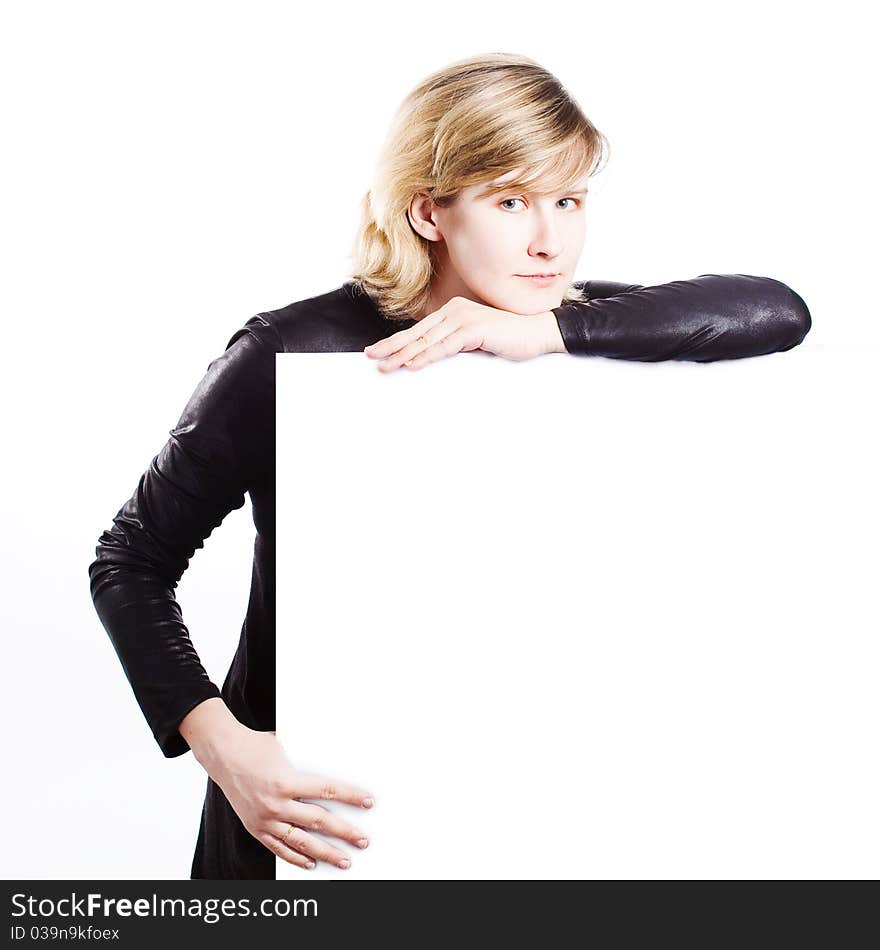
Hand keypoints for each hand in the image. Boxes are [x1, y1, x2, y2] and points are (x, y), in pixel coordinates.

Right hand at [198, 725, 374, 870]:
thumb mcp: (286, 746)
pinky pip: (279, 848)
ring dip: (325, 852)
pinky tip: (311, 863)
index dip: (350, 797)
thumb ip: (307, 760)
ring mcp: (264, 819)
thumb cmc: (256, 746)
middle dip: (344, 832)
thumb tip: (333, 760)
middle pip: (319, 822)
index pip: (327, 791)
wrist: (222, 754)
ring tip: (344, 860)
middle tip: (363, 840)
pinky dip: (296, 857)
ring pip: (301, 842)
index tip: (368, 802)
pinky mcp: (255, 828)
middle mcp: (275, 804)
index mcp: (286, 781)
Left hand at [363, 296, 564, 371]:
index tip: (378, 351)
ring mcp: (464, 318)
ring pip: (427, 340)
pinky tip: (412, 364)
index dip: (397, 341)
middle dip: (392, 346)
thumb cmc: (508, 339)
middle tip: (371, 356)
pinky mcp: (474, 329)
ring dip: (404, 354)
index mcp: (452, 311)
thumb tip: (431, 358)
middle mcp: (454, 310)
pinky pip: (444, 345)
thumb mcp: (474, 342)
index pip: (419, 329)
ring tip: (386, 365)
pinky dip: (427, 356)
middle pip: (417, 333)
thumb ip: (454, 345)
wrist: (537, 332)